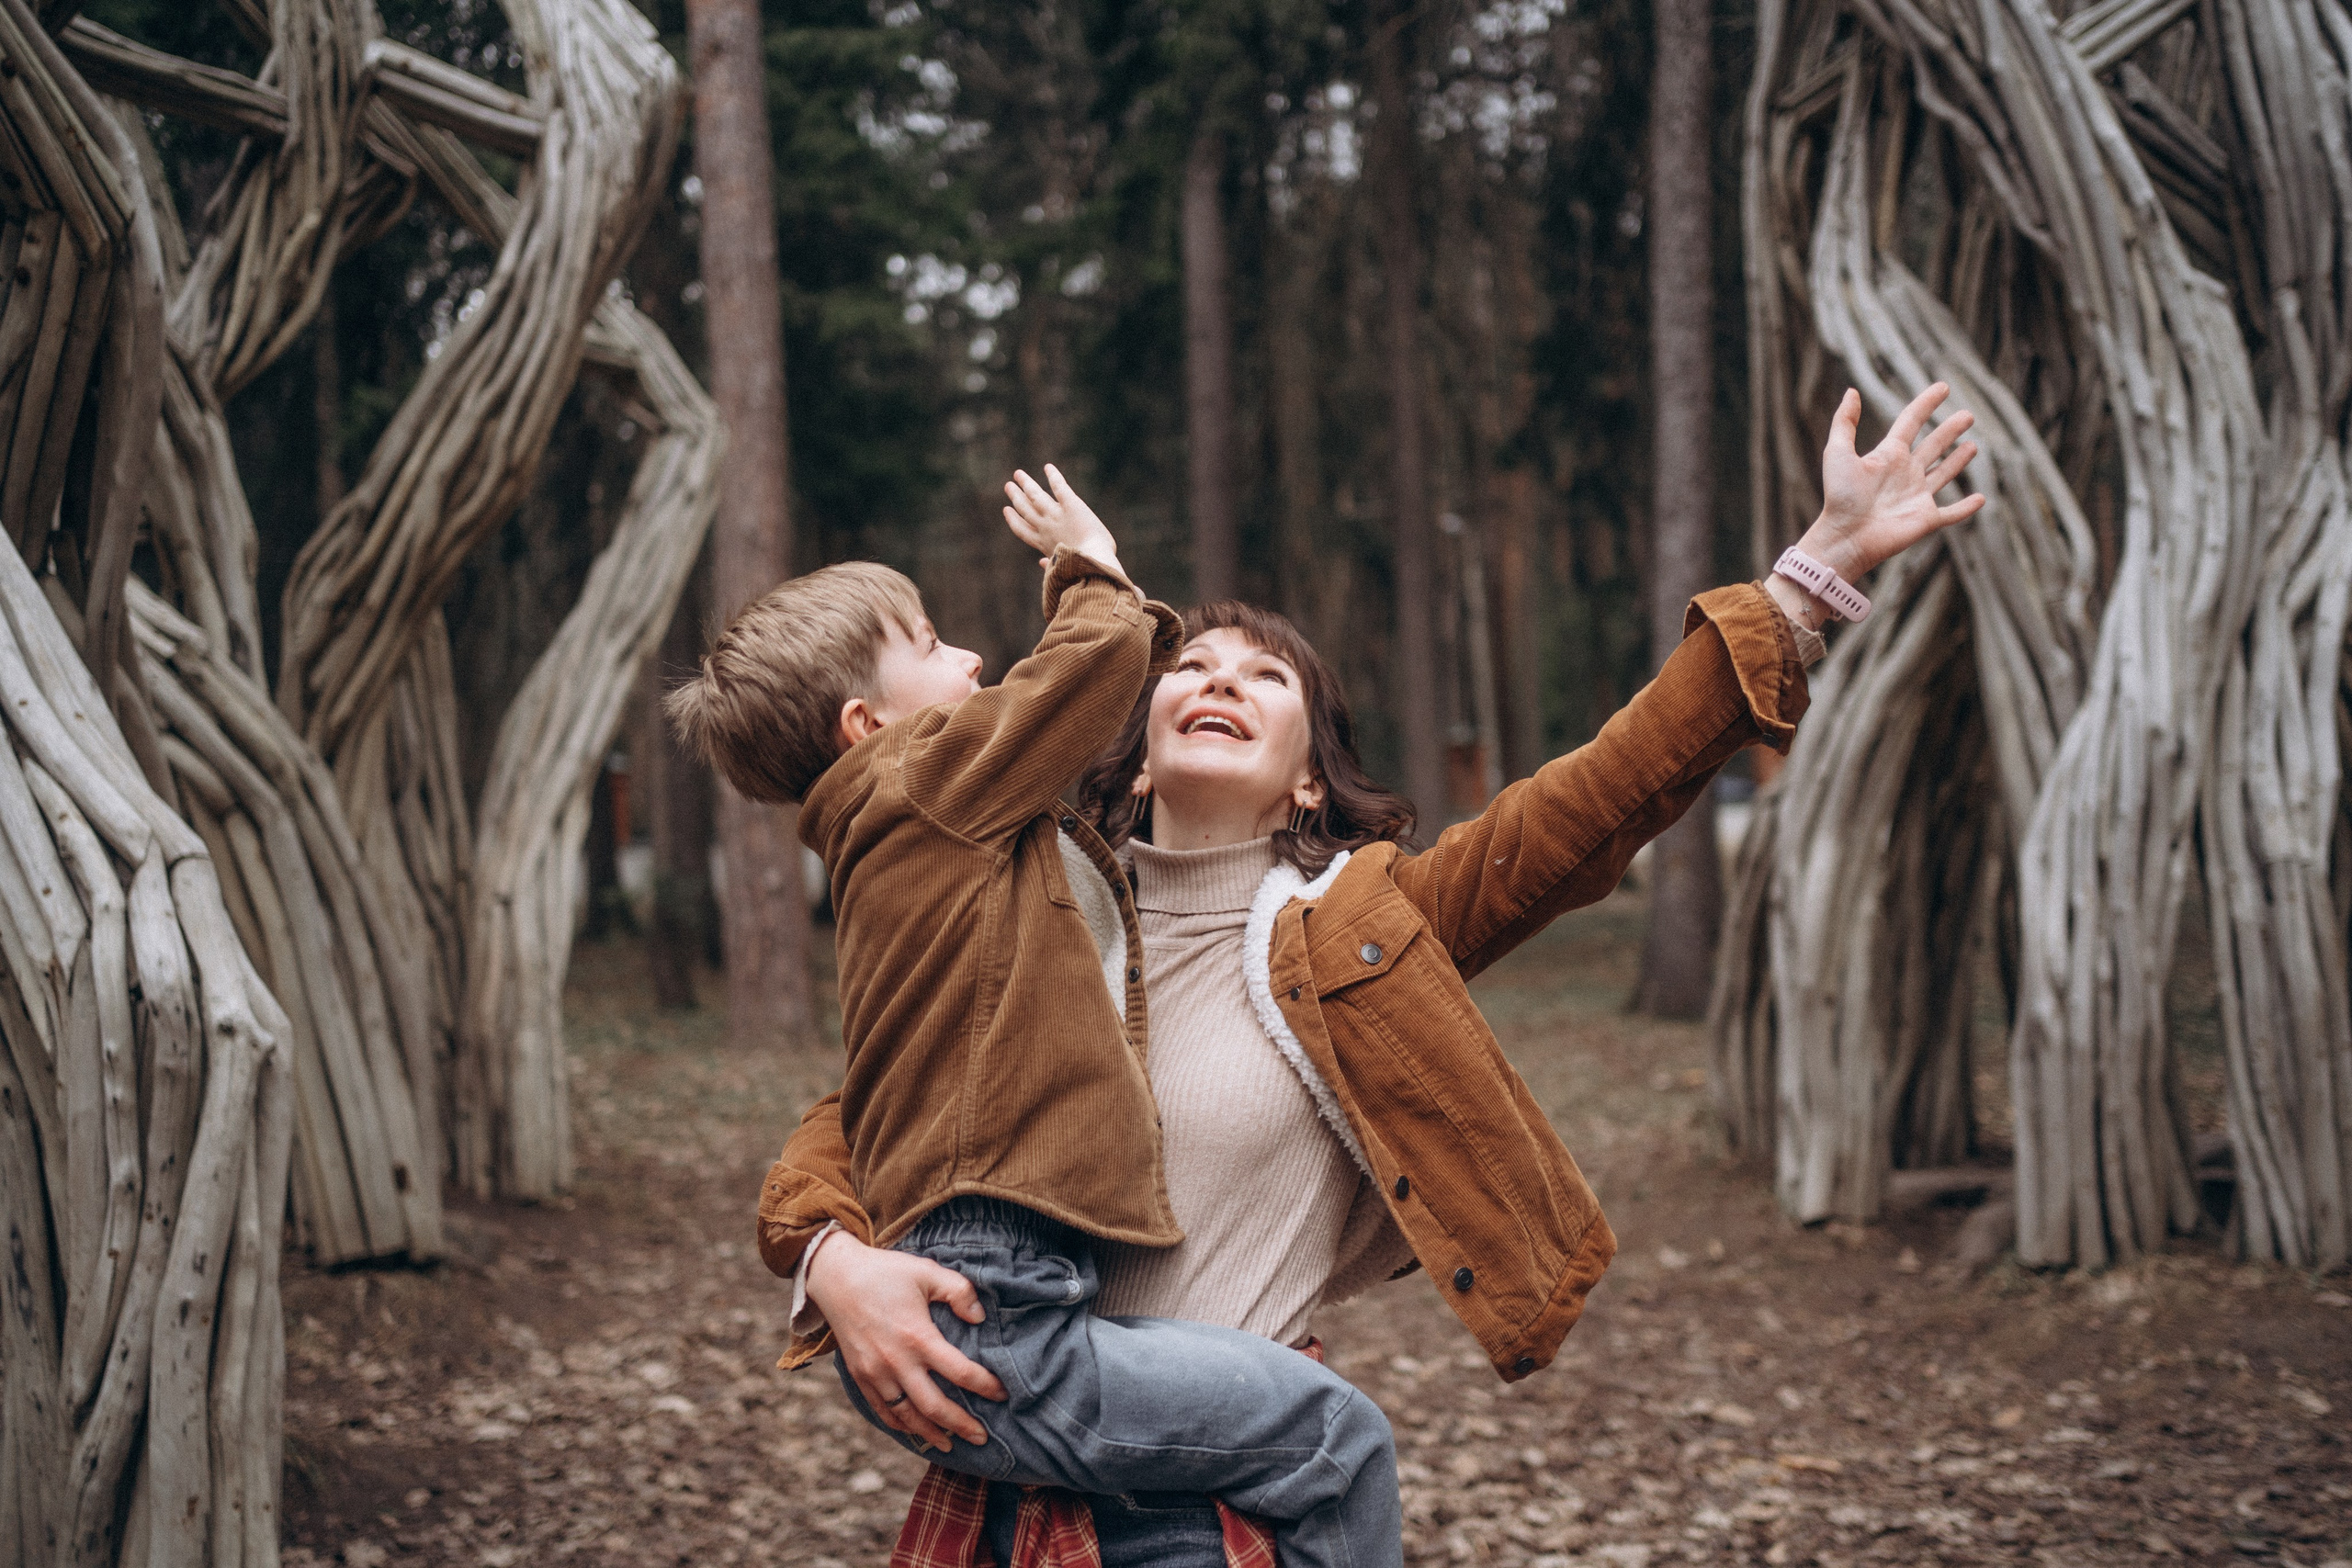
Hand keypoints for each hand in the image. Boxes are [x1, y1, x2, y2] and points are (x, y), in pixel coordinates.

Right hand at [805, 1231, 1006, 1451]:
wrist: (835, 1277)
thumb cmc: (885, 1272)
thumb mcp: (927, 1271)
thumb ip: (959, 1292)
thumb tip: (980, 1318)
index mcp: (917, 1337)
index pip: (960, 1372)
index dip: (985, 1386)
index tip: (1003, 1394)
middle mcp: (896, 1361)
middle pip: (934, 1406)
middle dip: (961, 1425)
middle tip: (982, 1437)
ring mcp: (875, 1373)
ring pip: (907, 1416)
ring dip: (930, 1433)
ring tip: (950, 1444)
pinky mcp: (860, 1376)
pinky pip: (882, 1410)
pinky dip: (901, 1425)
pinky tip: (915, 1431)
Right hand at [1002, 464, 1121, 574]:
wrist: (1092, 562)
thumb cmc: (1081, 571)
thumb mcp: (1062, 569)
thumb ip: (1050, 564)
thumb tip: (1040, 563)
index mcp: (1043, 544)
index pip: (1022, 530)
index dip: (1013, 519)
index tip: (1006, 510)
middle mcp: (1045, 527)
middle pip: (1025, 509)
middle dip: (1016, 497)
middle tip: (1008, 486)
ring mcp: (1056, 515)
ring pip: (1035, 495)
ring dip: (1026, 484)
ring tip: (1018, 474)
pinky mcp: (1071, 505)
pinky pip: (1059, 487)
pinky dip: (1053, 476)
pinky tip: (1048, 467)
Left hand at [1799, 383, 1985, 585]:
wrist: (1845, 536)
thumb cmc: (1839, 497)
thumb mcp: (1837, 453)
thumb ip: (1844, 422)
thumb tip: (1851, 391)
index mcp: (1888, 455)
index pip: (1911, 421)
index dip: (1927, 403)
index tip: (1943, 387)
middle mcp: (1905, 473)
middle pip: (1933, 445)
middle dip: (1950, 430)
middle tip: (1968, 415)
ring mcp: (1917, 496)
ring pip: (1943, 474)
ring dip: (1959, 460)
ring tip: (1973, 446)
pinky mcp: (1926, 519)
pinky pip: (1951, 513)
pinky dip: (1966, 507)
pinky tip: (1981, 499)